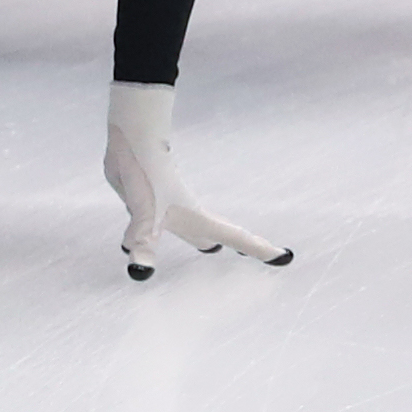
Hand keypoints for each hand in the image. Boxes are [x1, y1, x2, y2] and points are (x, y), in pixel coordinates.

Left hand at [102, 82, 290, 280]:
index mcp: (194, 216)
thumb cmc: (145, 170)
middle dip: (240, 244)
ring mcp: (167, 208)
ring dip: (204, 239)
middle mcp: (185, 213)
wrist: (129, 139)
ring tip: (213, 248)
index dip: (258, 248)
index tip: (283, 256)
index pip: (234, 236)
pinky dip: (157, 239)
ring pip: (191, 228)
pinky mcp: (146, 204)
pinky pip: (158, 228)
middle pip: (218, 232)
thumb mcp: (145, 209)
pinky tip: (149, 238)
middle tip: (260, 254)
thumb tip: (140, 271)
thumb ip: (144, 240)